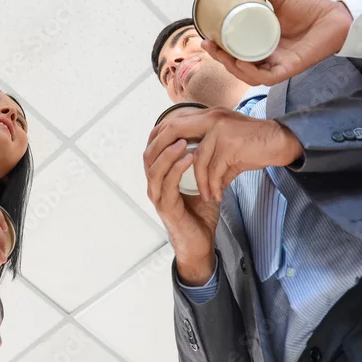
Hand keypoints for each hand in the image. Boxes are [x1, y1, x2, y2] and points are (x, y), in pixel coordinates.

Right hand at [142, 137, 220, 284]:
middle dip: (162, 138)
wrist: (200, 244)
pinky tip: (188, 157)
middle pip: (149, 154)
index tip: (178, 118)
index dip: (162, 133)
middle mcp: (154, 185)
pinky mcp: (166, 208)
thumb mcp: (199, 183)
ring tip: (183, 139)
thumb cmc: (199, 214)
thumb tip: (211, 140)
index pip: (153, 149)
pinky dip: (176, 168)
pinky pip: (167, 184)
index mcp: (160, 178)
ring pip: (154, 168)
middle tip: (178, 123)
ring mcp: (157, 197)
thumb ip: (199, 165)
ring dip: (168, 152)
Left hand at [144, 107, 303, 202]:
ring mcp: (220, 128)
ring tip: (206, 196)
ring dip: (201, 181)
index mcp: (208, 115)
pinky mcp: (230, 142)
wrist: (281, 141)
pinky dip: (215, 185)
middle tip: (166, 179)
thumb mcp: (227, 145)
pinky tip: (218, 195)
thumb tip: (195, 174)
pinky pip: (215, 169)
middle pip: (176, 133)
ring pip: (198, 159)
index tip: (156, 160)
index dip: (161, 140)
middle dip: (167, 156)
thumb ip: (209, 154)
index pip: (175, 122)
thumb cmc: (255, 145)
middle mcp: (211, 117)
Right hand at [202, 0, 352, 86]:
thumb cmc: (311, 8)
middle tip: (209, 44)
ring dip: (232, 67)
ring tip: (221, 53)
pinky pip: (267, 78)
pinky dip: (252, 73)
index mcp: (264, 43)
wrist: (335, 16)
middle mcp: (269, 57)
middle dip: (220, 59)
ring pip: (249, 76)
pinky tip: (241, 63)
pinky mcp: (290, 69)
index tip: (207, 38)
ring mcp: (279, 65)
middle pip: (238, 67)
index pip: (237, 53)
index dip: (220, 49)